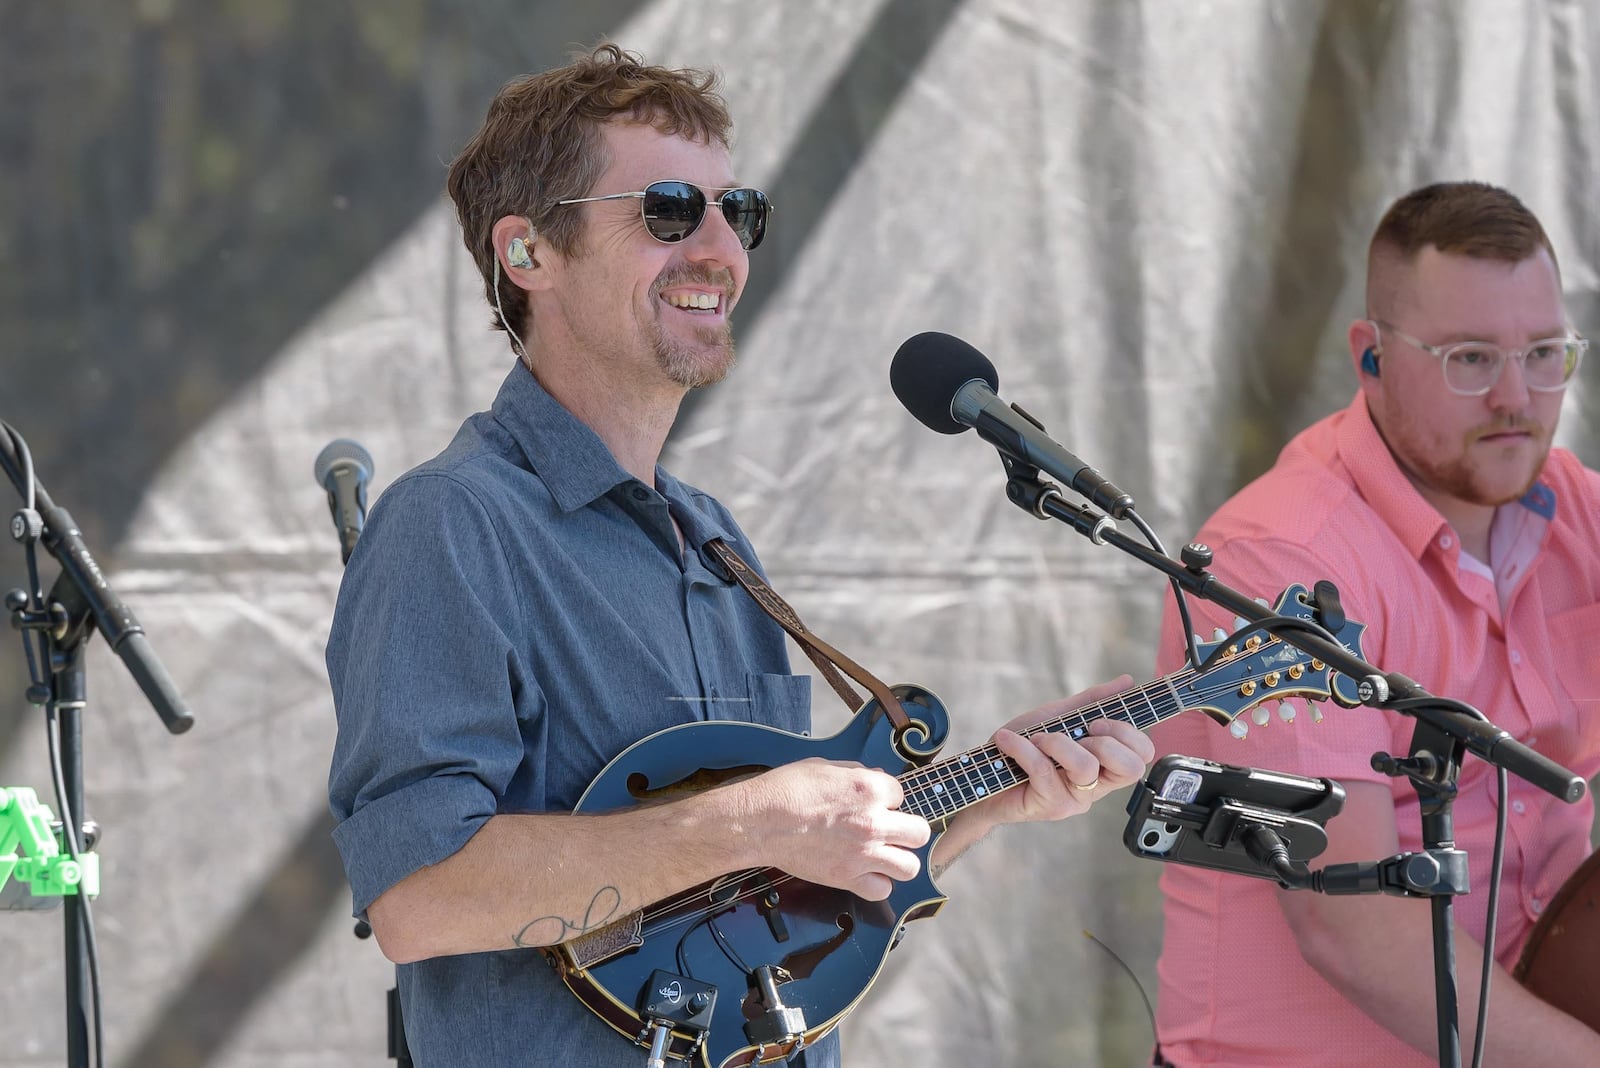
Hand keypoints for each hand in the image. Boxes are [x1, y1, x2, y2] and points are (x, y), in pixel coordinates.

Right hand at [734, 758, 931, 901]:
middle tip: (890, 830)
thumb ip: (858, 773)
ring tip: (884, 854)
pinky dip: (877, 884)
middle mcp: (873, 822)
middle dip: (907, 829)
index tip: (872, 803)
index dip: (887, 799)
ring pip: (910, 866)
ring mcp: (862, 853)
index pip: (901, 794)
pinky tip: (866, 872)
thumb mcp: (825, 766)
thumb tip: (876, 779)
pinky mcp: (847, 878)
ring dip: (900, 860)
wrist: (760, 822)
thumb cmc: (786, 789)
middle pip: (919, 833)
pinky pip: (882, 890)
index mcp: (869, 788)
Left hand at [971, 675, 1153, 828]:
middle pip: (1131, 767)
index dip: (1127, 732)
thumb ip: (1092, 702)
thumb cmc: (1020, 749)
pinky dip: (1022, 746)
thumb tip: (1127, 681)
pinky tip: (1007, 740)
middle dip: (1103, 740)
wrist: (980, 778)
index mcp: (1103, 766)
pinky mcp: (1049, 806)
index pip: (1143, 755)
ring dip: (1057, 741)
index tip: (1096, 720)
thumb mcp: (1057, 718)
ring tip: (1036, 738)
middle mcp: (1095, 786)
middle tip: (1077, 732)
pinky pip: (1044, 769)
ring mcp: (1074, 799)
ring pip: (1086, 766)